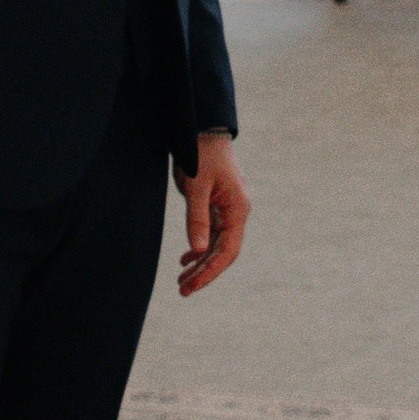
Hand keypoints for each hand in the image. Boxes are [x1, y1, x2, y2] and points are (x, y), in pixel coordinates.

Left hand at [175, 131, 248, 294]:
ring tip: (182, 281)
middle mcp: (236, 212)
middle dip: (204, 273)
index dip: (211, 271)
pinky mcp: (216, 204)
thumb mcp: (196, 187)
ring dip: (200, 263)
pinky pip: (211, 233)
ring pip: (216, 245)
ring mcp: (227, 209)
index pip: (228, 250)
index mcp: (237, 209)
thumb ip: (197, 219)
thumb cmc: (201, 153)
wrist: (203, 129)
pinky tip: (186, 260)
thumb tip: (199, 251)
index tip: (192, 286)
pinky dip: (199, 248)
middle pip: (223, 252)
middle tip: (182, 290)